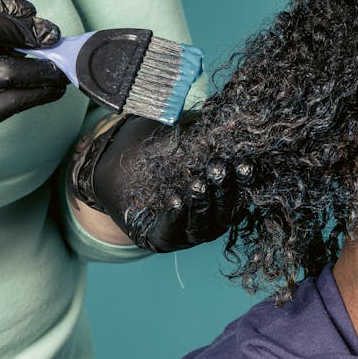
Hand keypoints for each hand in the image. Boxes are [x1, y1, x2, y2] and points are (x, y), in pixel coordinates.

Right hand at [0, 0, 65, 247]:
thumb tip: (42, 30)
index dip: (3, 0)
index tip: (30, 13)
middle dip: (25, 28)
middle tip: (51, 38)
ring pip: (6, 66)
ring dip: (43, 68)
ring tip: (60, 72)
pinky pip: (13, 100)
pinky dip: (41, 93)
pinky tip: (55, 92)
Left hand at [70, 114, 249, 252]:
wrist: (113, 168)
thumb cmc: (154, 151)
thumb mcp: (183, 138)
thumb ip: (207, 133)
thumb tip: (234, 119)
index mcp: (220, 196)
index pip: (240, 192)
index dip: (244, 180)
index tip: (244, 163)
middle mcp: (208, 219)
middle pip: (223, 211)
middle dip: (223, 190)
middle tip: (219, 169)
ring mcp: (186, 233)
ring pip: (200, 226)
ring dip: (200, 204)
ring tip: (197, 183)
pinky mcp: (160, 239)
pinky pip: (171, 232)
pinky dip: (174, 218)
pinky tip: (174, 200)